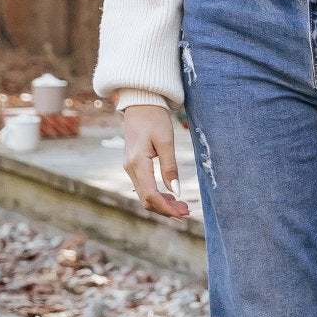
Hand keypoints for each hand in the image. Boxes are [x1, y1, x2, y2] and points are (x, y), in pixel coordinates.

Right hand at [121, 102, 189, 217]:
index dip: (166, 208)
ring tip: (182, 206)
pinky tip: (171, 196)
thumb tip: (175, 192)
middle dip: (166, 209)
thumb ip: (170, 168)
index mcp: (137, 163)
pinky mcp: (133, 165)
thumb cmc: (155, 118)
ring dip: (162, 203)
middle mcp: (130, 168)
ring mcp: (130, 168)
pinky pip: (144, 186)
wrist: (141, 104)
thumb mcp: (166, 141)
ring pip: (144, 195)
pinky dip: (157, 195)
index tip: (182, 213)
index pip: (151, 194)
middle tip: (186, 212)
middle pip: (146, 199)